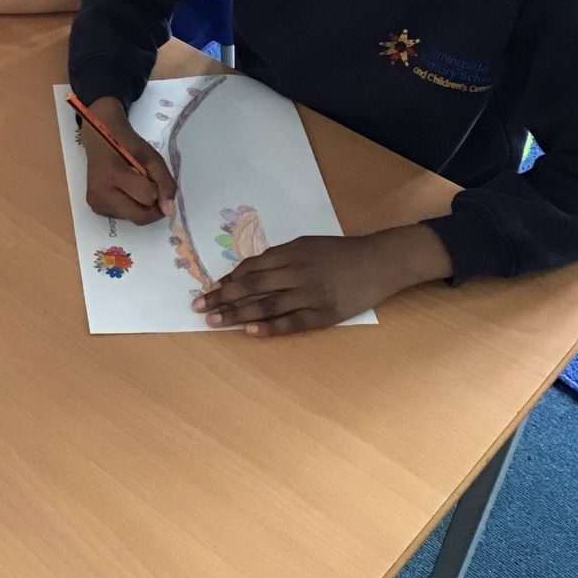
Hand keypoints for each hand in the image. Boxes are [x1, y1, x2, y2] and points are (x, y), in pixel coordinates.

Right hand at [82, 98, 177, 224]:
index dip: (158, 191)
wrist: (100, 140)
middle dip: (152, 208)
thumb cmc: (127, 146)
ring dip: (141, 208)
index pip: (147, 197)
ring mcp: (96, 202)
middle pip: (138, 216)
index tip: (155, 180)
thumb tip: (169, 211)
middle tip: (154, 193)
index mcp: (114, 173)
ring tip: (135, 187)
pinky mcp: (95, 208)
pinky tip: (124, 191)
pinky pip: (122, 217)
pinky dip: (130, 208)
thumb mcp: (152, 157)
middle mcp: (100, 192)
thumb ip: (165, 182)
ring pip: (132, 218)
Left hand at [191, 225, 453, 335]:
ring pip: (266, 306)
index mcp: (291, 253)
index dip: (228, 280)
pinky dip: (269, 328)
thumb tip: (246, 273)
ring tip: (214, 321)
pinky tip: (249, 332)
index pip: (251, 268)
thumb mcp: (305, 245)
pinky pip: (292, 323)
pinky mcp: (324, 314)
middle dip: (222, 297)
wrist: (378, 262)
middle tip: (198, 306)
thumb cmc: (338, 252)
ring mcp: (311, 295)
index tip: (209, 288)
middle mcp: (297, 273)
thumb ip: (278, 257)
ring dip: (237, 314)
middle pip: (252, 287)